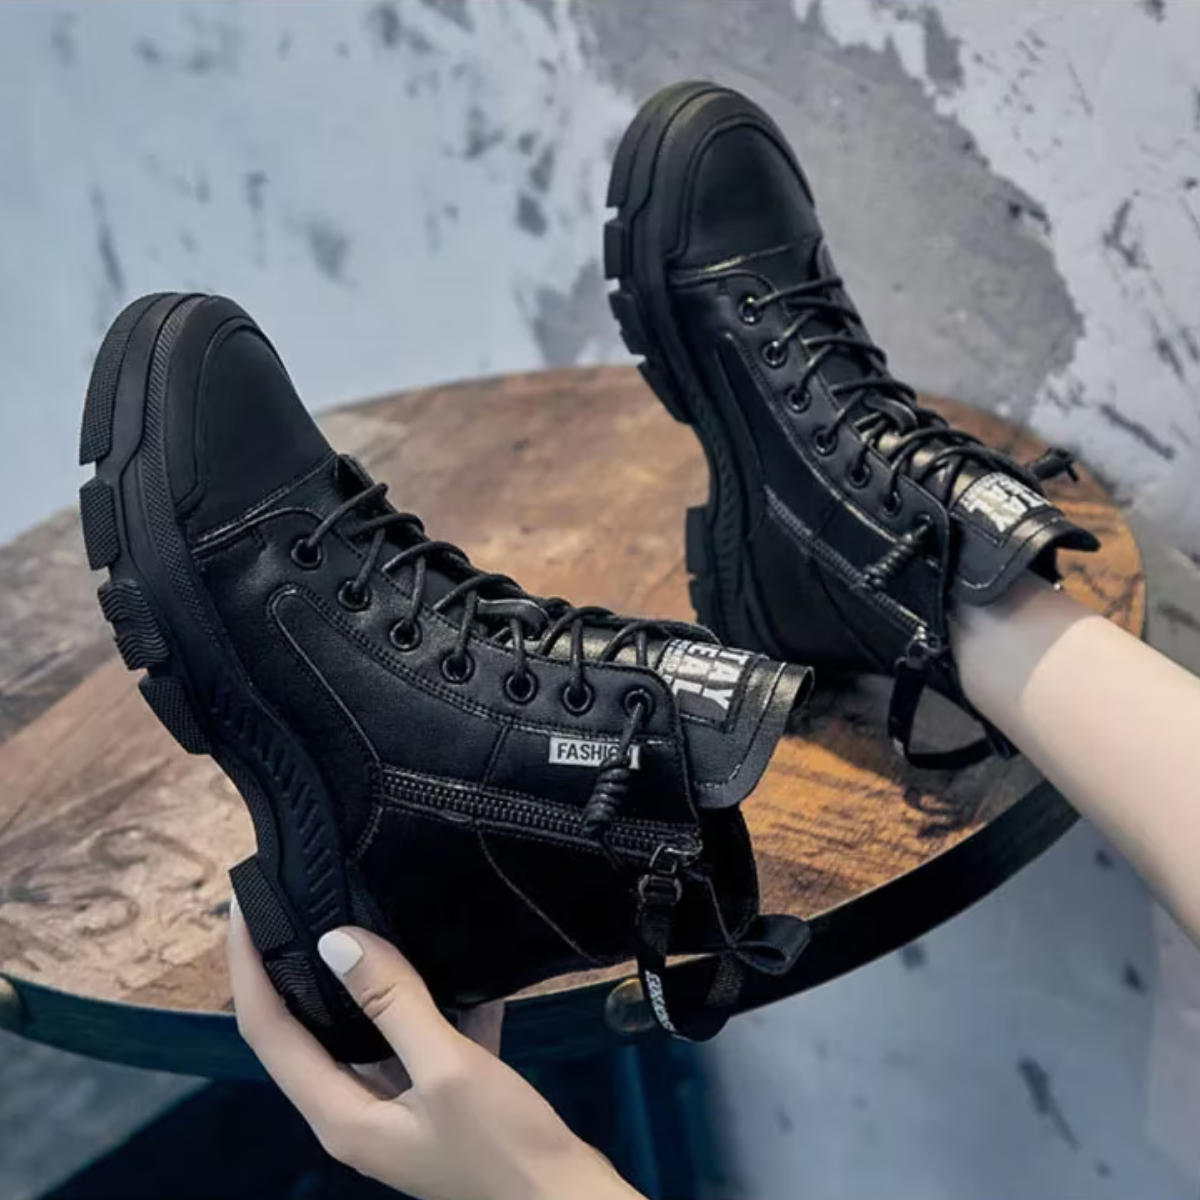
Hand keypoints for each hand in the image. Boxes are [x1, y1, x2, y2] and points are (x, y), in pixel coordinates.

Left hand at [226, 901, 643, 1199]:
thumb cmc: (505, 1146)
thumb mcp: (449, 1070)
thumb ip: (394, 1004)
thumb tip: (335, 941)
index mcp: (340, 1114)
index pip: (268, 1030)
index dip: (249, 966)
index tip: (246, 901)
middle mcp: (356, 1111)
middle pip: (306, 1028)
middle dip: (293, 962)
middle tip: (295, 895)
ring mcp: (398, 1106)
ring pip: (364, 1027)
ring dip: (362, 975)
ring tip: (361, 907)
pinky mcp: (438, 1098)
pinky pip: (420, 1035)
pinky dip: (428, 997)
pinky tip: (452, 955)